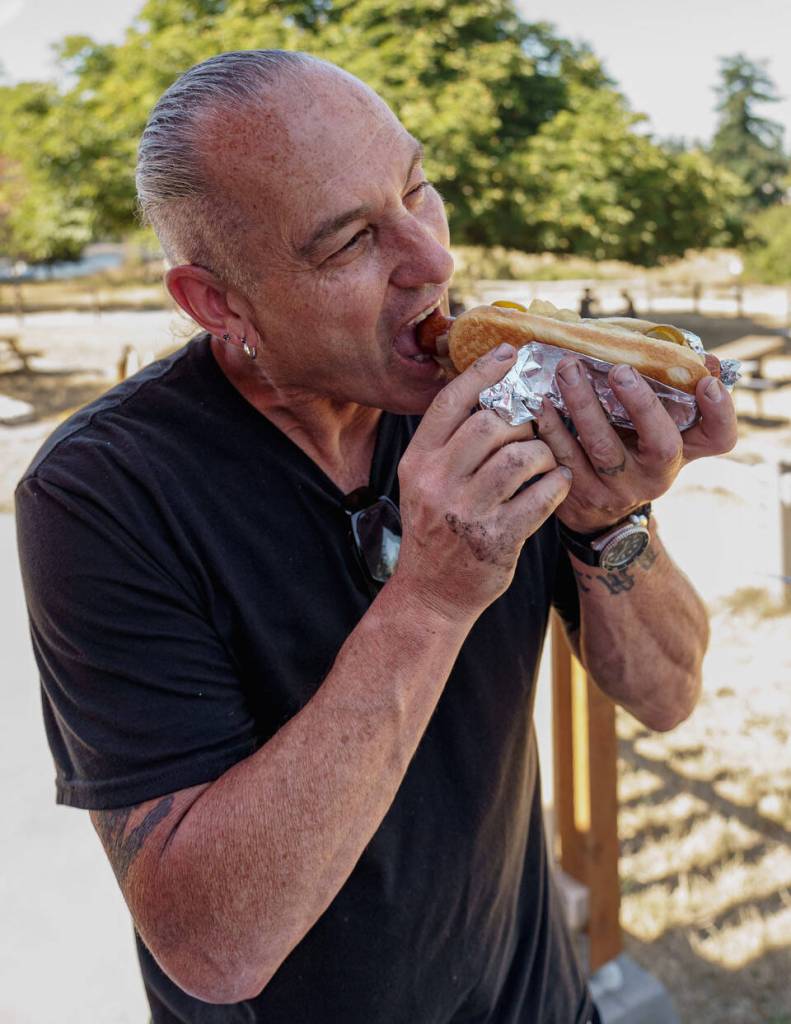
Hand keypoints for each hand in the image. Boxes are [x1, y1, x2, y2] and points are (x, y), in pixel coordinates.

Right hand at [394, 344, 571, 620]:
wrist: (431, 594)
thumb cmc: (436, 530)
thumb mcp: (425, 483)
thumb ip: (450, 443)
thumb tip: (490, 391)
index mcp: (418, 462)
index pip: (451, 402)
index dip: (484, 371)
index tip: (510, 353)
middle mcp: (438, 483)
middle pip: (491, 423)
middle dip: (521, 420)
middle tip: (532, 430)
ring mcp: (468, 512)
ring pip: (522, 456)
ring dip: (544, 453)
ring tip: (546, 462)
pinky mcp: (498, 539)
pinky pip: (542, 495)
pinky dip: (557, 484)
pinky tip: (556, 485)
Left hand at [535, 357, 736, 533]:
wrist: (597, 512)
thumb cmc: (633, 451)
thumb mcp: (660, 430)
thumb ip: (677, 394)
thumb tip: (703, 358)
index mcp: (684, 452)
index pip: (719, 438)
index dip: (720, 412)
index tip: (707, 381)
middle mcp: (656, 476)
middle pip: (662, 446)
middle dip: (642, 404)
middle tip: (620, 368)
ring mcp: (618, 490)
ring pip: (603, 449)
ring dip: (584, 406)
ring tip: (568, 371)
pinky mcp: (580, 496)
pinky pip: (564, 459)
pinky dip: (552, 428)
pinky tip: (542, 402)